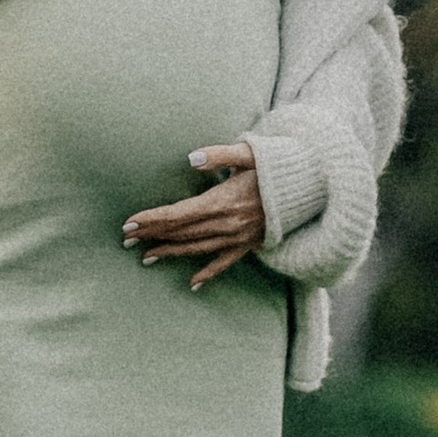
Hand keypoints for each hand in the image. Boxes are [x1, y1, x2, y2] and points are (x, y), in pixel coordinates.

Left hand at [124, 144, 267, 287]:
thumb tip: (190, 158)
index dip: (152, 219)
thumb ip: (218, 155)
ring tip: (146, 257)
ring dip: (171, 253)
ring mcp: (239, 237)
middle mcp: (228, 224)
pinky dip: (208, 273)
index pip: (178, 214)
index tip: (129, 224)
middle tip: (125, 239)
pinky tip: (192, 284)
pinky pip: (225, 262)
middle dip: (152, 235)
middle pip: (182, 232)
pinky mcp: (250, 244)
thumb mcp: (249, 153)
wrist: (312, 187)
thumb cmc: (277, 165)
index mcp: (223, 201)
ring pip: (197, 249)